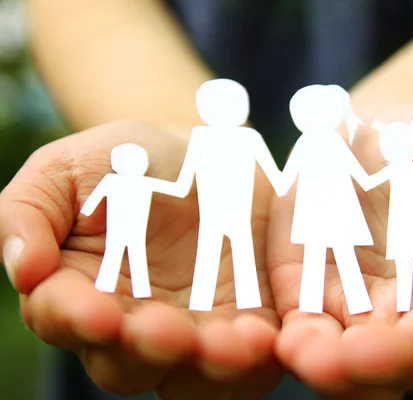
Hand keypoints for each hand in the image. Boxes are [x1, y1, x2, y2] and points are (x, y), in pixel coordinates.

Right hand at [0, 121, 281, 398]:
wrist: (203, 155)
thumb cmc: (128, 163)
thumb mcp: (69, 168)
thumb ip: (32, 209)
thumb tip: (24, 268)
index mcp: (79, 291)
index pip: (64, 319)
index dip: (76, 318)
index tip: (96, 310)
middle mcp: (132, 326)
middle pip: (128, 364)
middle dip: (146, 351)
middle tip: (166, 331)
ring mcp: (191, 332)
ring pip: (191, 377)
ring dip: (209, 368)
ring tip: (232, 343)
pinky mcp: (242, 326)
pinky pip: (249, 363)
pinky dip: (257, 359)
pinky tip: (265, 337)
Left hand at [268, 94, 412, 397]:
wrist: (379, 128)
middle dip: (395, 361)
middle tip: (366, 354)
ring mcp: (371, 311)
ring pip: (365, 366)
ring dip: (343, 372)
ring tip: (318, 360)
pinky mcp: (319, 300)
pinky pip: (313, 336)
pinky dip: (302, 347)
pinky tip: (290, 344)